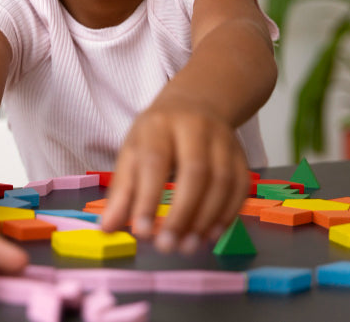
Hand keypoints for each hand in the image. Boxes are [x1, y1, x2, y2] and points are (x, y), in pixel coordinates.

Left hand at [99, 102, 249, 254]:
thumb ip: (122, 190)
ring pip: (222, 181)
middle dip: (182, 213)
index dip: (148, 198)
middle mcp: (195, 127)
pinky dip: (226, 214)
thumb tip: (108, 228)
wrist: (196, 104)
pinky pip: (240, 187)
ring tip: (186, 246)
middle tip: (167, 246)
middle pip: (195, 170)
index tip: (141, 232)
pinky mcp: (241, 155)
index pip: (155, 161)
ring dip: (206, 219)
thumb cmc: (157, 134)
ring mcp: (223, 140)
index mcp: (160, 124)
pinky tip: (210, 234)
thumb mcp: (132, 151)